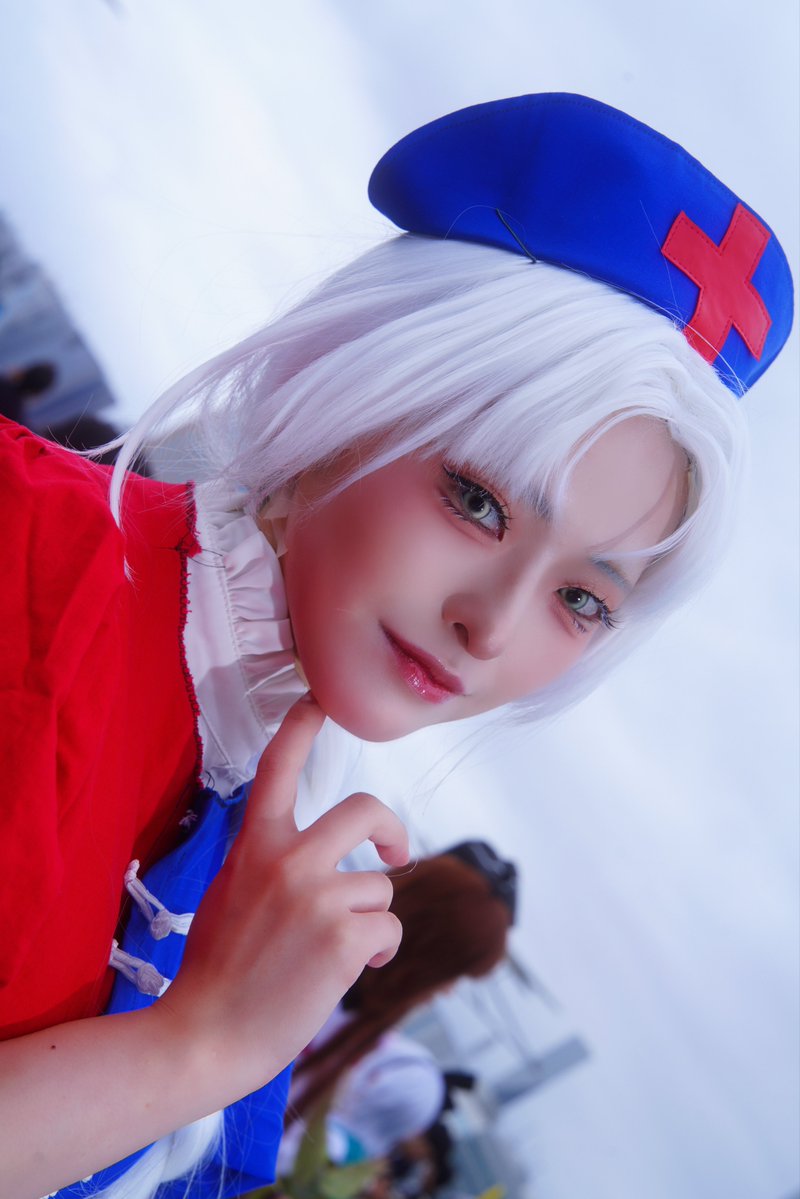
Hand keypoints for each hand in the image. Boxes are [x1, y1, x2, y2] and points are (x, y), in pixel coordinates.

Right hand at [156, 694, 408, 1092]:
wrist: (205, 1035)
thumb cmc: (216, 971)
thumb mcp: (230, 893)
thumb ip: (269, 862)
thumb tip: (320, 859)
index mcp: (254, 844)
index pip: (279, 766)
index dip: (301, 725)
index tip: (318, 699)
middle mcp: (287, 859)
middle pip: (364, 809)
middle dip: (390, 829)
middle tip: (394, 851)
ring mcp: (317, 896)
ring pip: (379, 888)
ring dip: (369, 922)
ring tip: (334, 953)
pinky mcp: (344, 937)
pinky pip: (388, 930)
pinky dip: (378, 953)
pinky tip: (351, 971)